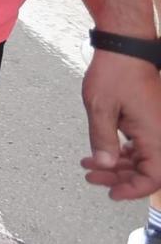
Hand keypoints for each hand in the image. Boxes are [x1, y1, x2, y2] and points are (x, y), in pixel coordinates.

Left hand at [80, 51, 160, 199]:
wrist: (124, 49)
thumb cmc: (114, 73)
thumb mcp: (100, 108)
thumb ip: (102, 139)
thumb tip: (104, 166)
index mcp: (156, 136)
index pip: (153, 178)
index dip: (133, 190)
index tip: (111, 194)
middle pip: (147, 171)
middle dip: (118, 178)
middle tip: (91, 178)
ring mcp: (157, 128)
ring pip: (142, 159)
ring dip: (117, 166)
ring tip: (89, 166)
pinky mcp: (150, 122)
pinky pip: (141, 146)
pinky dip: (121, 152)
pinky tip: (101, 154)